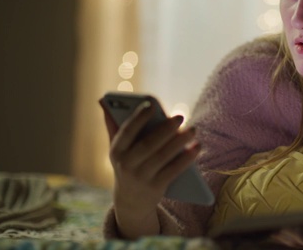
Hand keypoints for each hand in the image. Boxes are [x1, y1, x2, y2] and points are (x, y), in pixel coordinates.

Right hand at [99, 98, 200, 237]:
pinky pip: (174, 170)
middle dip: (165, 129)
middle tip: (180, 117)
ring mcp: (141, 177)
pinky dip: (186, 158)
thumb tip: (105, 102)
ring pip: (163, 157)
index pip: (126, 131)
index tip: (151, 104)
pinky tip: (196, 147)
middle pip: (148, 144)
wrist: (131, 201)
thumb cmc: (128, 164)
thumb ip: (114, 126)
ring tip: (193, 129)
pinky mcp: (156, 187)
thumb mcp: (119, 149)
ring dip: (179, 142)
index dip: (138, 118)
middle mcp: (126, 165)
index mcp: (116, 151)